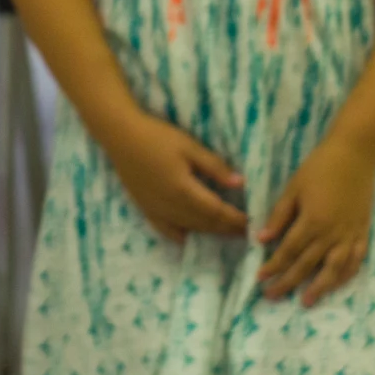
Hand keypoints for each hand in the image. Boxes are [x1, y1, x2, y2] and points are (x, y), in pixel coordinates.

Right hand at [96, 111, 247, 243]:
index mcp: (184, 190)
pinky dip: (182, 236)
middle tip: (246, 232)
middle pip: (205, 224)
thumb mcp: (190, 146)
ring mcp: (157, 210)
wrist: (121, 136)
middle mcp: (171, 206)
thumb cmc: (157, 136)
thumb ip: (214, 167)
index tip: (253, 223)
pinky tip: (190, 237)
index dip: (236, 220)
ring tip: (227, 233)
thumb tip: (240, 184)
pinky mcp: (146, 209)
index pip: (217, 212)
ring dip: (210, 233)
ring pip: (189, 228)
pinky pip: (167, 231)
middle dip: (227, 229)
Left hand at [257, 140, 374, 305]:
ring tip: (306, 301)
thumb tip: (262, 239)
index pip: (288, 251)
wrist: (355, 154)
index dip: (273, 266)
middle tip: (273, 296)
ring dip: (320, 287)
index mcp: (312, 222)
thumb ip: (279, 216)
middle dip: (288, 282)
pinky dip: (347, 275)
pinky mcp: (363, 232)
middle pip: (307, 265)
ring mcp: (350, 235)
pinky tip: (338, 283)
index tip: (260, 279)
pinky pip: (356, 260)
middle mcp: (331, 234)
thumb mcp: (293, 188)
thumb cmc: (319, 167)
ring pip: (334, 269)